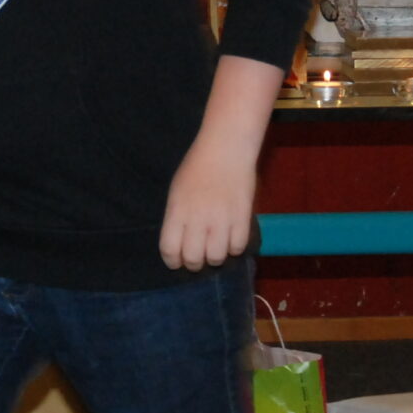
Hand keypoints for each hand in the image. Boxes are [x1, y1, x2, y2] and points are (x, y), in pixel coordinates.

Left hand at [159, 139, 254, 270]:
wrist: (225, 148)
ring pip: (217, 256)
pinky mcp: (242, 216)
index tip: (177, 261)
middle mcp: (198, 217)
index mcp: (177, 210)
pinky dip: (235, 248)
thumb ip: (177, 218)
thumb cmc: (197, 167)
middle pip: (193, 258)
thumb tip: (179, 244)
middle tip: (198, 259)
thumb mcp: (176, 191)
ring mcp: (221, 218)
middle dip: (194, 264)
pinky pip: (238, 246)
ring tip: (216, 249)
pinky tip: (232, 240)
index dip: (172, 261)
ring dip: (215, 257)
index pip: (169, 249)